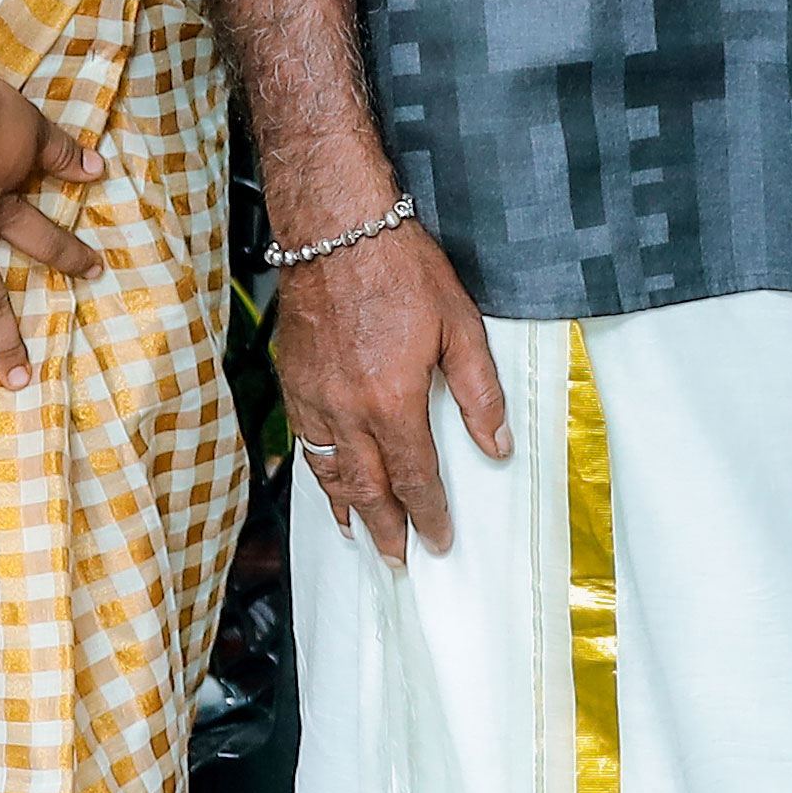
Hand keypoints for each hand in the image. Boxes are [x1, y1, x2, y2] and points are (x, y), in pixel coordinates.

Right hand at [268, 182, 510, 562]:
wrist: (336, 231)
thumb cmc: (402, 271)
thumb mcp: (461, 327)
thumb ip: (480, 393)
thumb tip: (497, 446)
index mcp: (393, 402)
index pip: (415, 477)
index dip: (429, 514)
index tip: (439, 541)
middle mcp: (347, 411)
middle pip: (368, 488)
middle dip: (385, 529)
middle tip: (397, 561)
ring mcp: (314, 398)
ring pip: (329, 471)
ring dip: (347, 508)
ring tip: (359, 535)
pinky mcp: (294, 381)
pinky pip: (305, 443)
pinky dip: (316, 472)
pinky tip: (325, 481)